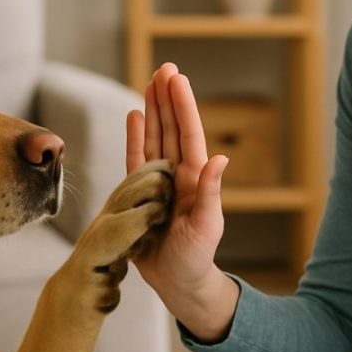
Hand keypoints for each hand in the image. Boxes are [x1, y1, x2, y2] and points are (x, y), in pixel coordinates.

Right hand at [125, 63, 237, 341]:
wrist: (179, 284)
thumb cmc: (196, 259)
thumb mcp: (207, 227)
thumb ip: (210, 194)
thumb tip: (218, 160)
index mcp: (193, 179)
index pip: (187, 134)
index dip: (181, 106)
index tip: (175, 78)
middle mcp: (176, 175)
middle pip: (170, 128)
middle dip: (167, 98)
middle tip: (165, 67)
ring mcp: (159, 183)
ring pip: (154, 138)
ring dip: (152, 111)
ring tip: (150, 83)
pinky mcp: (140, 195)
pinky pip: (136, 160)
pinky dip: (135, 138)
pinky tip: (133, 117)